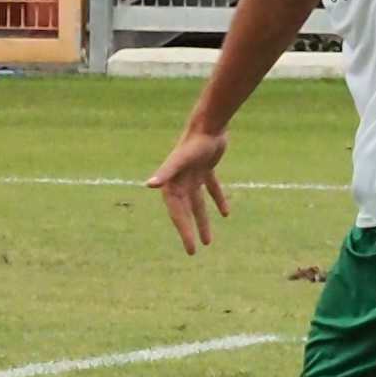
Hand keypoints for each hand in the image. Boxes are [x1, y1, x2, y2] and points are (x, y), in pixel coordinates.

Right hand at [148, 127, 230, 255]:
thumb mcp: (179, 161)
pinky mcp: (206, 169)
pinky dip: (218, 200)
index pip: (177, 213)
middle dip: (190, 231)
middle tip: (195, 250)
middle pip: (185, 212)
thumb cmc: (193, 144)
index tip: (190, 248)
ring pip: (198, 204)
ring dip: (203, 221)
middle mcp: (180, 181)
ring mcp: (193, 175)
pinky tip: (226, 214)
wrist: (208, 125)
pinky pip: (212, 189)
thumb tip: (149, 185)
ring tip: (208, 241)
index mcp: (171, 184)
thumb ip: (165, 173)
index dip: (183, 231)